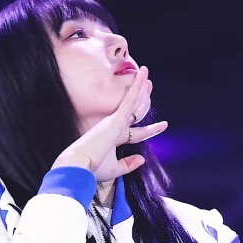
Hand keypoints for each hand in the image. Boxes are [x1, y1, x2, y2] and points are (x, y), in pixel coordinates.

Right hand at [52, 66, 167, 182]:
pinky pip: (130, 100)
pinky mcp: (116, 119)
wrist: (79, 164)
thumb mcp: (114, 169)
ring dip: (141, 87)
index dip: (150, 129)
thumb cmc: (93, 168)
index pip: (136, 132)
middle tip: (150, 86)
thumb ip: (128, 164)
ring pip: (133, 102)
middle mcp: (114, 126)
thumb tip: (142, 159)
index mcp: (113, 138)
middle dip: (144, 99)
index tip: (163, 125)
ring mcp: (115, 121)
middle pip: (135, 111)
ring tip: (146, 73)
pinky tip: (142, 76)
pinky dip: (137, 87)